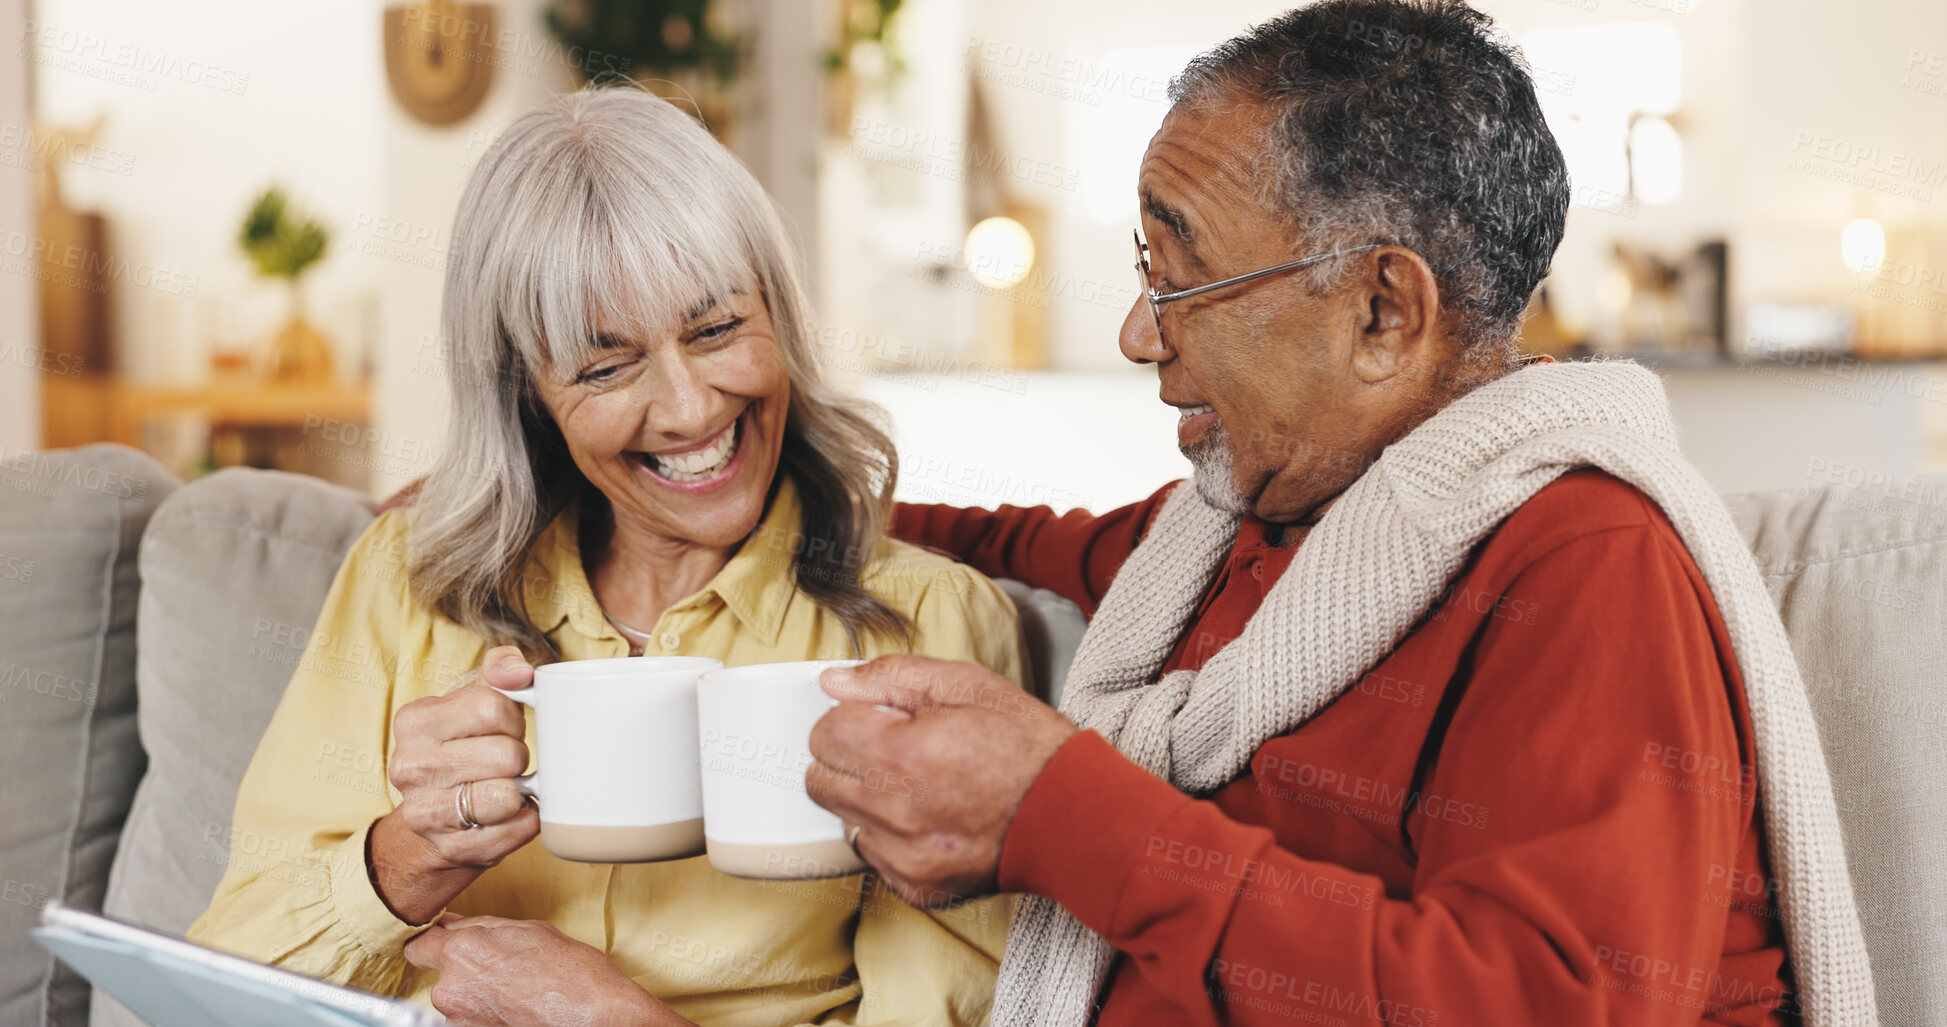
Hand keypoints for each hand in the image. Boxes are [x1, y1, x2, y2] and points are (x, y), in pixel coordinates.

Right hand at [372, 646, 539, 922]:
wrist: (436, 816)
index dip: (513, 718)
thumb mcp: (474, 699)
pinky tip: (509, 815)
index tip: (504, 728)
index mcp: (415, 721)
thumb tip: (519, 672)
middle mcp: (410, 767)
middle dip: (518, 757)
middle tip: (505, 762)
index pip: (492, 707)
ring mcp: (425, 813)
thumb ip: (500, 669)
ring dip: (521, 792)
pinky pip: (515, 831)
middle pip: (507, 755)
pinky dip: (524, 822)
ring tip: (505, 787)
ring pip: (509, 797)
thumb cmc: (464, 747)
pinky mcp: (450, 849)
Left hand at [403, 915, 688, 1026]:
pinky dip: (485, 1016)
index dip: (436, 944)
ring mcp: (458, 1020)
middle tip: (502, 971)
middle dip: (466, 972)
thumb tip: (457, 924)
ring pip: (457, 1001)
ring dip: (477, 997)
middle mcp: (451, 987)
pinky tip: (515, 1010)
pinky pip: (469, 1020)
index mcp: (463, 950)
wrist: (595, 1018)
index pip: (419, 945)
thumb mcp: (531, 931)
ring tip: (515, 994)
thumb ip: (484, 927)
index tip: (445, 945)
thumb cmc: (574, 976)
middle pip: (443, 975)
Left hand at [806, 655, 1077, 906]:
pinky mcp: (916, 886)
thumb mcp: (968, 685)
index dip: (851, 720)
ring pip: (843, 820)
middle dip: (848, 758)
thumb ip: (891, 677)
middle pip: (819, 781)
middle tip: (894, 750)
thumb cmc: (1029, 747)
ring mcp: (903, 856)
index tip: (880, 721)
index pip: (822, 735)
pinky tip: (932, 818)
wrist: (1075, 817)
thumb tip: (834, 681)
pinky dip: (892, 836)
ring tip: (919, 786)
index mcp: (903, 755)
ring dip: (868, 799)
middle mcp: (895, 812)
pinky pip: (874, 856)